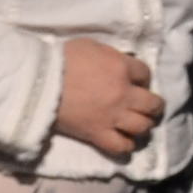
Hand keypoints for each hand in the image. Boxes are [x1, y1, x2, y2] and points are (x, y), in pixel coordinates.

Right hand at [52, 37, 164, 159]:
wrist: (38, 82)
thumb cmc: (61, 59)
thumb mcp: (91, 46)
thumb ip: (110, 55)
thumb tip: (120, 64)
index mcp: (121, 67)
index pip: (145, 74)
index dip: (143, 78)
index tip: (137, 82)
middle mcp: (122, 93)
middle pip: (153, 104)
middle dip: (154, 105)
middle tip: (149, 107)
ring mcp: (112, 116)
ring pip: (142, 127)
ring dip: (143, 125)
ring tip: (138, 124)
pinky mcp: (98, 134)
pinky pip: (121, 146)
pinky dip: (126, 145)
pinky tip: (125, 141)